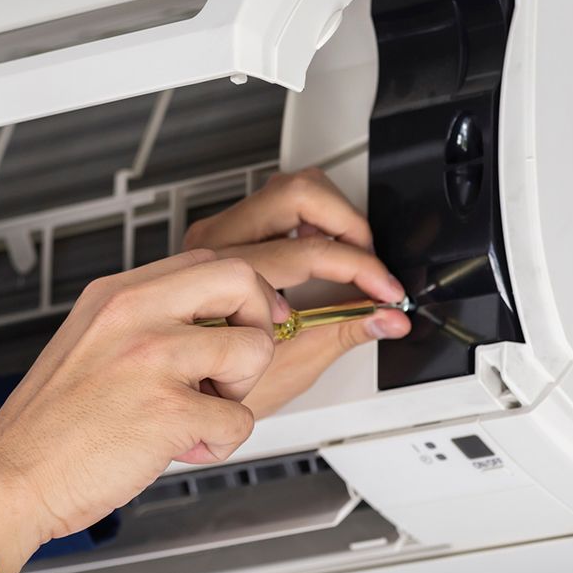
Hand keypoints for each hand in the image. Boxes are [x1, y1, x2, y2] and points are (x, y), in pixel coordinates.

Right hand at [0, 250, 283, 572]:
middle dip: (259, 323)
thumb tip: (210, 324)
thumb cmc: (48, 427)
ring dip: (239, 391)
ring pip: (253, 349)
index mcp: (116, 295)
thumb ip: (143, 324)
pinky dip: (218, 444)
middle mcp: (135, 315)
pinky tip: (178, 448)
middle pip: (241, 279)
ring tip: (197, 413)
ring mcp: (152, 358)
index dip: (243, 293)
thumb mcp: (90, 344)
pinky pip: (238, 421)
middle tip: (236, 365)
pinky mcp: (168, 410)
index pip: (207, 261)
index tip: (250, 321)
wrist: (8, 479)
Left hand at [182, 168, 410, 416]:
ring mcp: (220, 233)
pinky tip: (325, 250)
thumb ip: (345, 330)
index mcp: (225, 277)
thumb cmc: (219, 383)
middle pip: (297, 193)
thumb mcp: (289, 366)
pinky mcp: (227, 232)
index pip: (308, 252)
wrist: (184, 385)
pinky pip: (277, 201)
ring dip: (333, 215)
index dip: (361, 268)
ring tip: (351, 255)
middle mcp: (216, 243)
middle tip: (369, 262)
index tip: (385, 290)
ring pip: (289, 186)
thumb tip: (388, 318)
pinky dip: (314, 219)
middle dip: (348, 223)